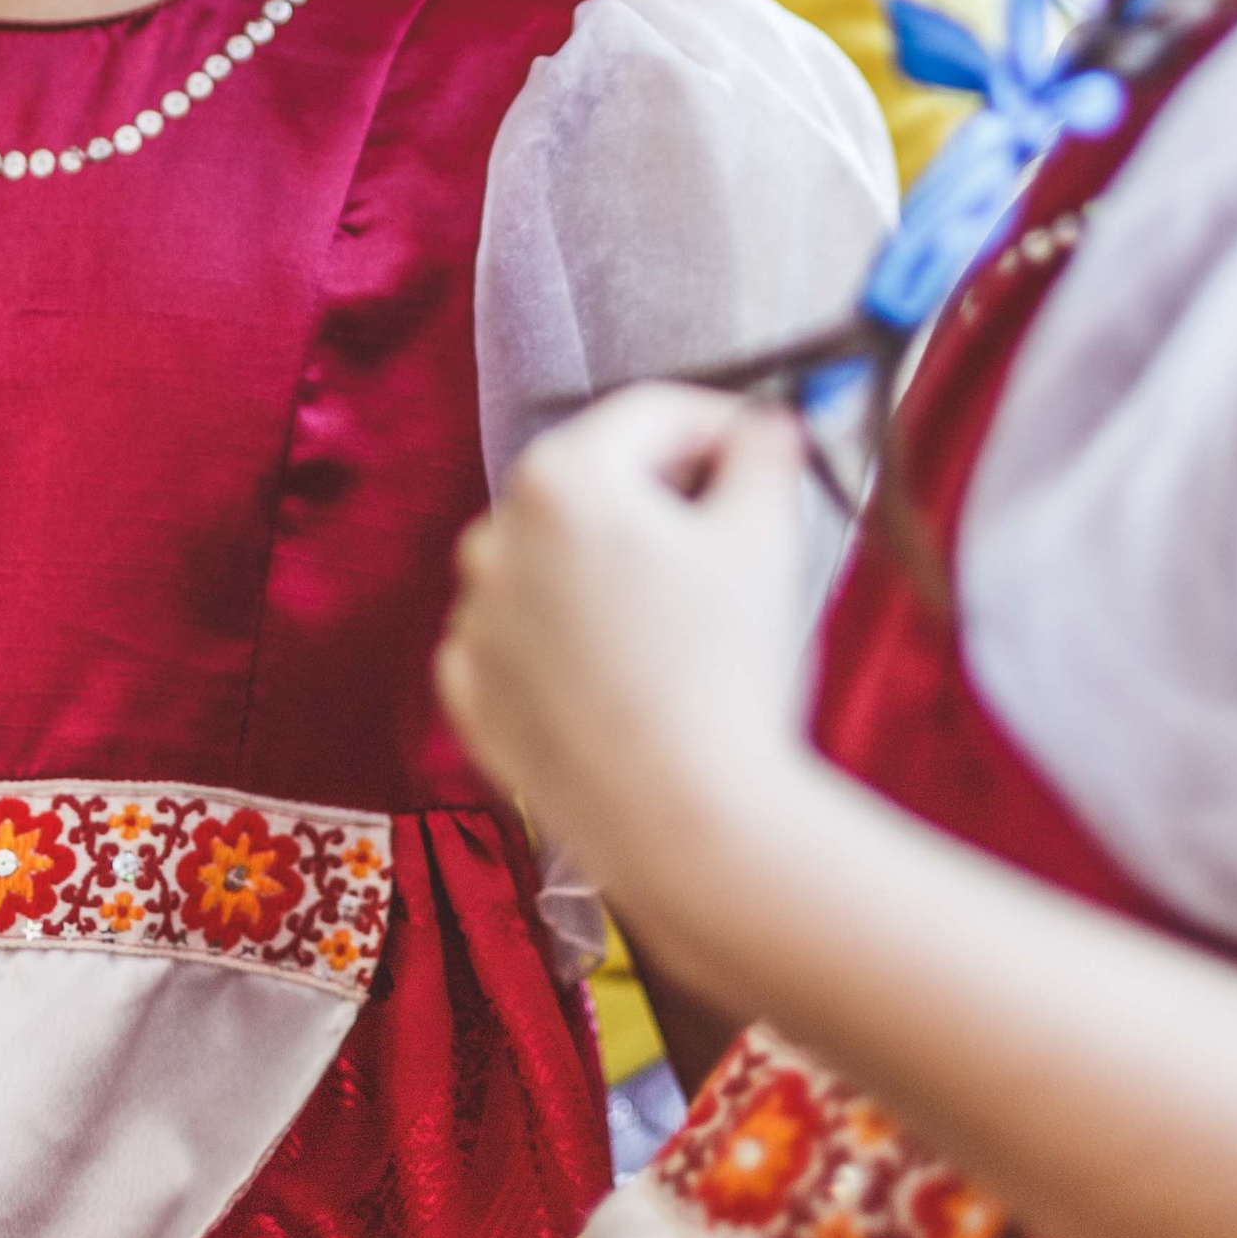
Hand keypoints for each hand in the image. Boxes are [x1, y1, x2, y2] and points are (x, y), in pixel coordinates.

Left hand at [437, 384, 812, 941]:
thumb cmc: (727, 670)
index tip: (763, 450)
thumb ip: (765, 451)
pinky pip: (521, 639)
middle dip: (660, 500)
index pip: (652, 415)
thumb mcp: (767, 535)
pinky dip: (566, 642)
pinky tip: (625, 675)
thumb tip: (765, 424)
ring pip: (552, 563)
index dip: (721, 424)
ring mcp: (473, 619)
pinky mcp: (469, 694)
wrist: (685, 821)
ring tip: (679, 623)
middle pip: (593, 486)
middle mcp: (494, 534)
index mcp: (562, 477)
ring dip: (609, 570)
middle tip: (731, 536)